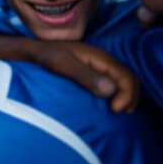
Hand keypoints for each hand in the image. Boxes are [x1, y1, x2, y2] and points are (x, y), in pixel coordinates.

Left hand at [0, 34, 138, 112]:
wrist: (33, 50)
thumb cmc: (46, 56)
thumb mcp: (63, 65)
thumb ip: (85, 75)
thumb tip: (111, 89)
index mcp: (100, 57)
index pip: (127, 77)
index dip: (127, 95)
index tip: (114, 110)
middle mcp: (103, 60)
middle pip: (128, 79)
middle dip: (129, 97)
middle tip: (119, 113)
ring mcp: (97, 64)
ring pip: (121, 80)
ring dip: (124, 96)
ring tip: (116, 110)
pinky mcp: (91, 69)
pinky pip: (111, 81)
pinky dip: (115, 93)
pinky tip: (107, 103)